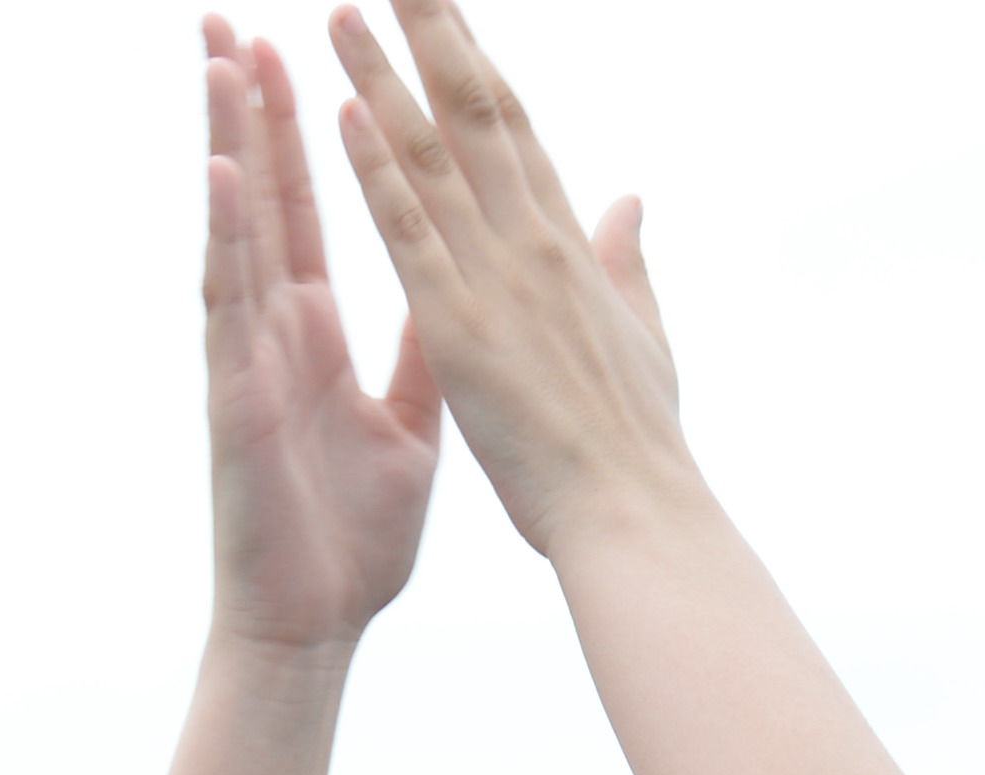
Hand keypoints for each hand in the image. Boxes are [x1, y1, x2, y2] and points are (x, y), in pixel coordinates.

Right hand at [199, 19, 443, 656]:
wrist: (313, 630)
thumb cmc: (350, 544)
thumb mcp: (411, 425)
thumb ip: (425, 350)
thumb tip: (452, 289)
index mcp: (317, 334)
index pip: (312, 207)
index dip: (310, 127)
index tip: (307, 47)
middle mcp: (273, 334)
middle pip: (263, 197)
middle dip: (253, 108)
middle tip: (237, 20)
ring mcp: (246, 362)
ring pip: (237, 233)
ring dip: (229, 146)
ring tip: (223, 59)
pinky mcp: (234, 402)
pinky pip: (227, 308)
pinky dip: (224, 239)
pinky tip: (221, 174)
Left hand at [326, 0, 686, 561]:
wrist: (632, 513)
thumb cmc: (634, 443)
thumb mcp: (640, 335)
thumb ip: (627, 263)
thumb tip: (630, 201)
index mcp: (568, 246)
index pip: (517, 134)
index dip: (479, 64)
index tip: (445, 12)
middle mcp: (536, 242)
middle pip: (479, 115)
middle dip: (437, 35)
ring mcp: (499, 280)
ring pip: (435, 157)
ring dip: (387, 80)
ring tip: (344, 12)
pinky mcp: (462, 329)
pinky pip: (411, 236)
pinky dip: (380, 172)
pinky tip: (348, 114)